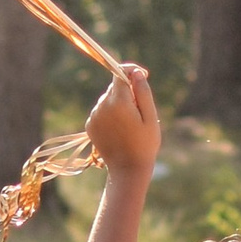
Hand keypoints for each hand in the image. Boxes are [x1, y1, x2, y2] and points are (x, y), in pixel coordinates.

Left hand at [87, 61, 158, 185]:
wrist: (127, 170)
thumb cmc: (144, 144)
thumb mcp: (150, 117)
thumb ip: (143, 92)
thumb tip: (136, 73)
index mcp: (119, 101)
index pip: (120, 73)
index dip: (132, 71)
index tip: (142, 76)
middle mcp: (102, 105)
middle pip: (114, 87)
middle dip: (127, 92)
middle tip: (139, 111)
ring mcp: (94, 116)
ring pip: (107, 99)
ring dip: (118, 104)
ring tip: (130, 124)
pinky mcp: (90, 125)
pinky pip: (101, 111)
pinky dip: (110, 115)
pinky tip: (119, 130)